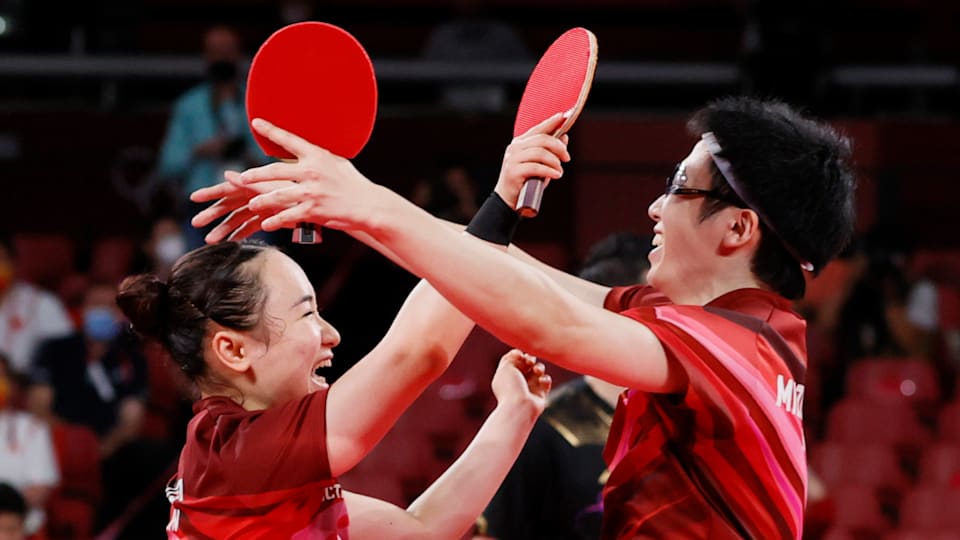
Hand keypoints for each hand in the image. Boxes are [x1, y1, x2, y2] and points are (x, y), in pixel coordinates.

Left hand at [189, 118, 375, 240]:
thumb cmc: (352, 182)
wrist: (368, 204)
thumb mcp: (337, 162)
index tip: (256, 122)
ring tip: (251, 204)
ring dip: (261, 200)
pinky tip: (266, 224)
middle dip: (256, 174)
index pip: (289, 139)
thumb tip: (303, 148)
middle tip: (242, 178)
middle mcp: (312, 171)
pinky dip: (275, 220)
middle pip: (276, 170)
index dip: (271, 130)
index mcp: (317, 155)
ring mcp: (312, 191)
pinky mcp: (314, 210)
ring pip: (278, 195)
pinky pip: (289, 215)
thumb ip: (317, 157)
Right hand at [189, 173, 293, 242]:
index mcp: (253, 184)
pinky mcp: (268, 219)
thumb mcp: (271, 188)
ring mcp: (260, 207)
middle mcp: (254, 195)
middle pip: (228, 205)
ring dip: (223, 229)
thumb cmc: (296, 192)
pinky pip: (250, 227)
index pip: (227, 189)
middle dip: (212, 214)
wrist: (316, 204)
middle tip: (196, 223)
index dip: (210, 193)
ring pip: (237, 218)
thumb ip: (250, 183)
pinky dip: (240, 235)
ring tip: (210, 240)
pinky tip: (229, 243)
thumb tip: (226, 174)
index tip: (194, 198)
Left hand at [491, 349, 550, 416]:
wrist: (519, 407)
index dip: (519, 354)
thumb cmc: (510, 387)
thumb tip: (520, 353)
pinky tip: (541, 381)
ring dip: (539, 367)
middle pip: (527, 363)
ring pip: (538, 370)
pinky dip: (545, 379)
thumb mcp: (505, 367)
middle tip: (529, 362)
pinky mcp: (540, 394)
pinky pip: (546, 381)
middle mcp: (517, 381)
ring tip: (537, 371)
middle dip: (530, 359)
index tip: (520, 355)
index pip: (514, 359)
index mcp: (506, 375)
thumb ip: (511, 356)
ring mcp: (529, 387)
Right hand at [494, 114, 570, 208]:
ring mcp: (512, 159)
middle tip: (567, 157)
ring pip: (539, 153)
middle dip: (558, 147)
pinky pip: (536, 167)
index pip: (538, 129)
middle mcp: (514, 148)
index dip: (551, 122)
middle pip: (541, 139)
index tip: (563, 117)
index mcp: (520, 142)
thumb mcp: (541, 163)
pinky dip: (549, 170)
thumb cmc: (526, 181)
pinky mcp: (513, 171)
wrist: (508, 199)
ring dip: (554, 161)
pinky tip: (556, 174)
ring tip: (560, 170)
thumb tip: (564, 137)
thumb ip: (550, 151)